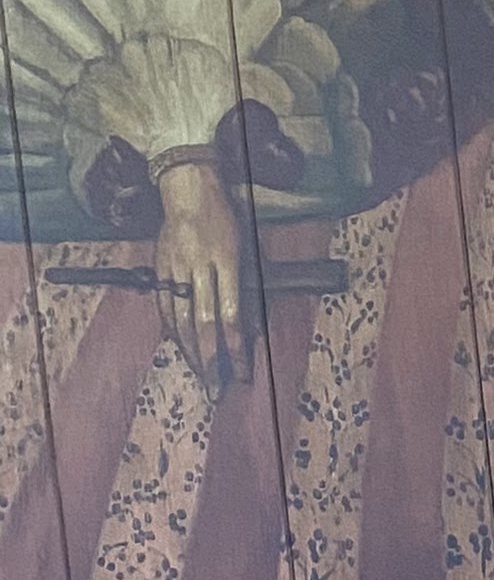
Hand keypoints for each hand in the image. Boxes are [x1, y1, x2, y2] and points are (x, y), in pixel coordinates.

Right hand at [154, 159, 252, 390]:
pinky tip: (181, 347)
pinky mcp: (160, 268)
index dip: (236, 349)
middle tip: (217, 388)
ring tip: (201, 374)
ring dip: (190, 351)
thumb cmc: (225, 218)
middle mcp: (200, 267)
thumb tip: (248, 329)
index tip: (242, 372)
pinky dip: (173, 331)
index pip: (231, 317)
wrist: (189, 191)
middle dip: (211, 360)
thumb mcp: (246, 248)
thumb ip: (246, 287)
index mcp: (227, 262)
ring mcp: (176, 268)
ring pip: (180, 319)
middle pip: (203, 324)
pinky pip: (164, 307)